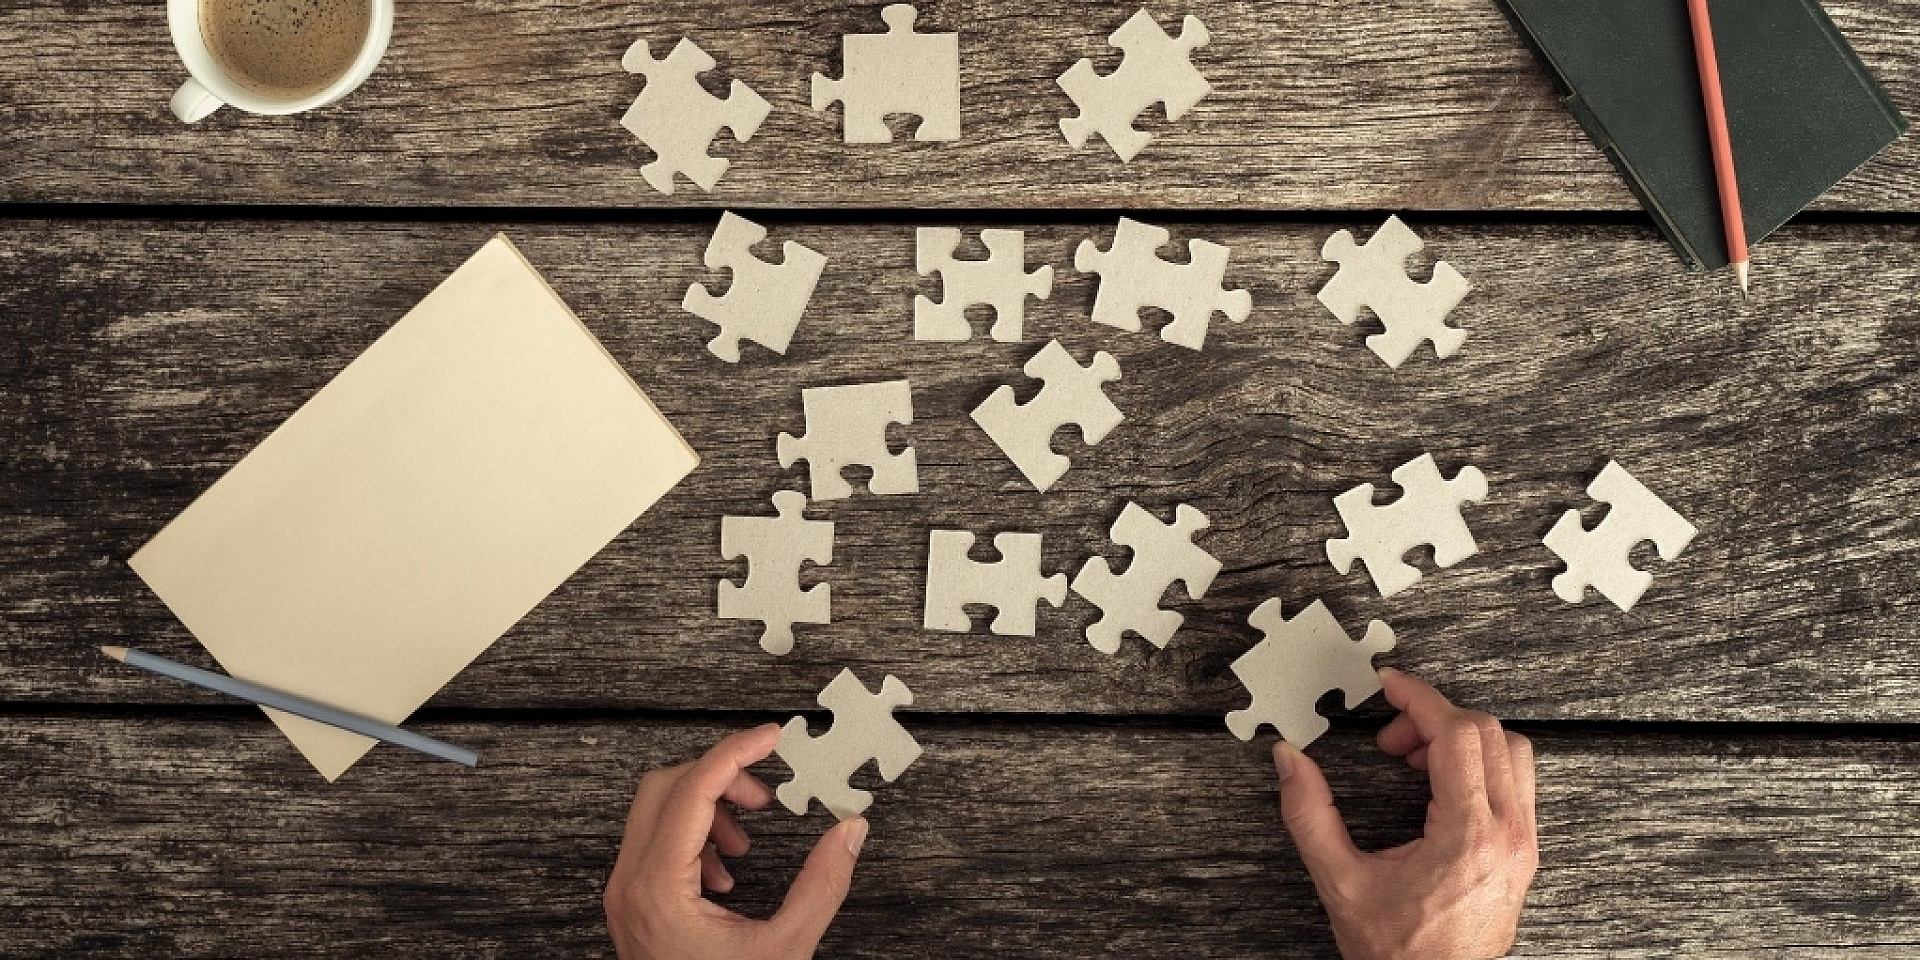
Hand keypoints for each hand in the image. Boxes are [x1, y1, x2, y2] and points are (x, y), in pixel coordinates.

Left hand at [604, 724, 867, 959]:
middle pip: (666, 787)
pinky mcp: (632, 906)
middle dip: (720, 778)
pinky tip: (727, 873)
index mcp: (658, 888)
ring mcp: (625, 895)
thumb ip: (822, 885)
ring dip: (707, 809)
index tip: (773, 736)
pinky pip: (653, 843)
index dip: (736, 752)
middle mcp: (629, 885)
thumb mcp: (785, 949)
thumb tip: (849, 831)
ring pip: (656, 811)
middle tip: (766, 793)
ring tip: (748, 842)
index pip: (692, 788)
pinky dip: (693, 837)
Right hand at [1273, 668, 1536, 959]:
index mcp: (1469, 836)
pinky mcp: (1523, 854)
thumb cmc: (1399, 954)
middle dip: (1434, 718)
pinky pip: (1515, 783)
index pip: (1457, 734)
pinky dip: (1479, 766)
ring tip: (1415, 761)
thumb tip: (1291, 762)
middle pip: (1489, 733)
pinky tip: (1439, 787)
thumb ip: (1310, 815)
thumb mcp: (1341, 882)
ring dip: (1463, 740)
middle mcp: (1508, 835)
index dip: (1419, 698)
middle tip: (1391, 737)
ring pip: (1512, 753)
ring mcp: (1523, 845)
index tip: (1390, 685)